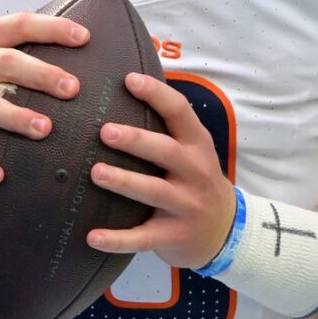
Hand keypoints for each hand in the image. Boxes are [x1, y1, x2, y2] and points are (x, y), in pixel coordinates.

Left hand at [86, 73, 236, 267]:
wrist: (225, 231)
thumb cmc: (196, 181)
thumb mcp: (194, 152)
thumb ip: (168, 129)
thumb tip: (124, 88)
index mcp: (198, 145)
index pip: (180, 112)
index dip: (156, 94)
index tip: (128, 79)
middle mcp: (195, 172)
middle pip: (166, 152)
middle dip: (136, 141)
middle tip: (104, 131)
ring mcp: (186, 206)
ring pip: (154, 192)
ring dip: (124, 181)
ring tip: (96, 172)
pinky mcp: (173, 236)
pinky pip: (143, 237)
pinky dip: (117, 239)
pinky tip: (92, 237)